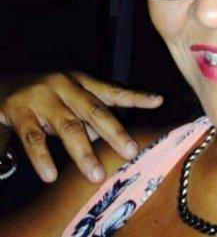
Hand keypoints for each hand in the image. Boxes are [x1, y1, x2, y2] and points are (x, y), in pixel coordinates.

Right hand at [0, 71, 162, 183]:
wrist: (3, 83)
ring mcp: (43, 96)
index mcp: (82, 82)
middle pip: (95, 110)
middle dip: (115, 133)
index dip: (136, 97)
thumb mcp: (71, 99)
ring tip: (95, 176)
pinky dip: (43, 158)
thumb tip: (114, 139)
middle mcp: (66, 85)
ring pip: (68, 126)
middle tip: (130, 152)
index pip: (114, 91)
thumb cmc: (47, 96)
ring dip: (83, 153)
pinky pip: (33, 137)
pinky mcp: (19, 109)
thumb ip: (91, 116)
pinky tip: (51, 175)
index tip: (159, 101)